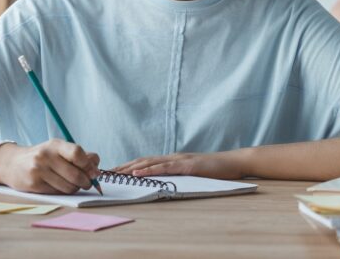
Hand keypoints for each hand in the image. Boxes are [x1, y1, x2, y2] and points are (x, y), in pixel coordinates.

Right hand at [0, 139, 99, 193]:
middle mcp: (46, 156)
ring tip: (74, 185)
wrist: (12, 163)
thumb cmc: (42, 157)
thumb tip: (96, 165)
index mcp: (55, 145)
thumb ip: (78, 155)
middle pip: (75, 174)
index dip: (89, 165)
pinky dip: (64, 192)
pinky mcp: (34, 184)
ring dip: (76, 188)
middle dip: (86, 182)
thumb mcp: (58, 150)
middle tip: (88, 183)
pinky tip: (61, 187)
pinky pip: (57, 192)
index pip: (77, 153)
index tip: (94, 172)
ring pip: (68, 186)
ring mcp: (39, 171)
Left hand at [113, 150, 245, 179]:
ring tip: (115, 173)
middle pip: (142, 161)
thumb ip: (178, 174)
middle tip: (106, 172)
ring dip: (131, 168)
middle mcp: (172, 157)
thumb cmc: (214, 170)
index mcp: (172, 159)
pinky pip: (165, 167)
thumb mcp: (192, 173)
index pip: (145, 162)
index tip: (112, 172)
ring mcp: (179, 160)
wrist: (233, 162)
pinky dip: (149, 170)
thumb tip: (162, 182)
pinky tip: (138, 172)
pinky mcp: (187, 165)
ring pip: (150, 163)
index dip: (128, 166)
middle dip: (123, 167)